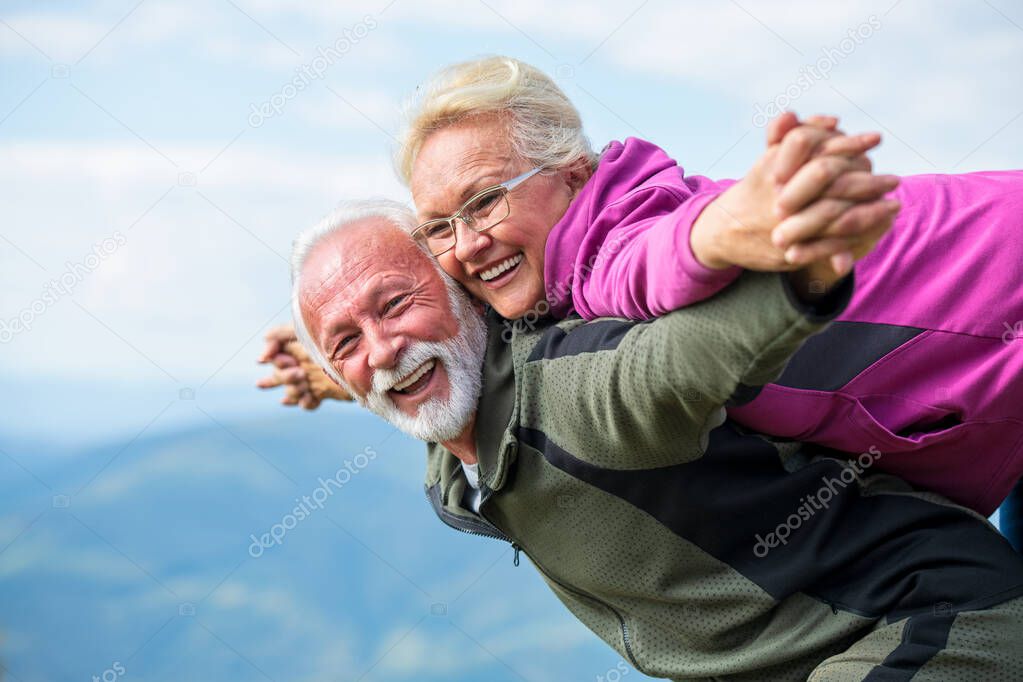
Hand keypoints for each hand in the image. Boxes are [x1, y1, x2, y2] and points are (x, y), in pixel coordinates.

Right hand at [256, 324, 351, 408]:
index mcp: (296, 348)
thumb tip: (261, 351)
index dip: (279, 362)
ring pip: (291, 391)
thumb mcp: (306, 331)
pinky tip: (311, 399)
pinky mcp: (324, 391)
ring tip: (305, 386)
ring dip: (294, 391)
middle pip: (279, 376)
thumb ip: (280, 334)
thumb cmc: (336, 338)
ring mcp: (312, 378)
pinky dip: (307, 402)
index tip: (292, 362)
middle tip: (300, 375)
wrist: (365, 357)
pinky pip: (307, 403)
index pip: (274, 359)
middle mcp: (301, 362)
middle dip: (286, 377)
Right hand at [690, 113, 897, 275]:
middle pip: (827, 178)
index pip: (814, 147)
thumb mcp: (772, 157)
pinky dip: (858, 235)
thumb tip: (831, 120)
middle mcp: (777, 196)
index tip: (874, 140)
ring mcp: (782, 225)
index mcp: (772, 168)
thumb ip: (798, 134)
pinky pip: (828, 244)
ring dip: (869, 210)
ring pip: (833, 214)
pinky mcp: (789, 251)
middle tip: (894, 179)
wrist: (725, 231)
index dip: (847, 144)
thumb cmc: (757, 188)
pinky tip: (877, 227)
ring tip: (894, 205)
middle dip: (865, 180)